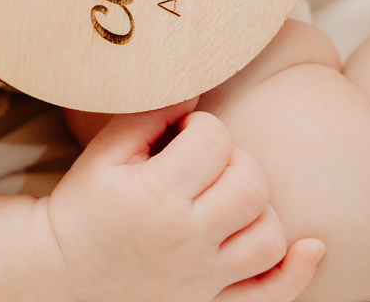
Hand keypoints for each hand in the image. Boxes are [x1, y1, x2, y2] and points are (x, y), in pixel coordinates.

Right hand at [45, 102, 324, 301]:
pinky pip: (274, 291)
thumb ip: (148, 117)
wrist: (62, 271)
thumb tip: (195, 89)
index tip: (182, 134)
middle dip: (235, 161)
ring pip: (270, 234)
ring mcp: (204, 277)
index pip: (214, 140)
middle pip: (251, 183)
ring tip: (226, 200)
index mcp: (155, 197)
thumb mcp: (103, 154)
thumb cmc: (83, 206)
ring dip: (257, 208)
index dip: (202, 126)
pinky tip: (307, 245)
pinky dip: (298, 268)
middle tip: (205, 165)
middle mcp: (187, 239)